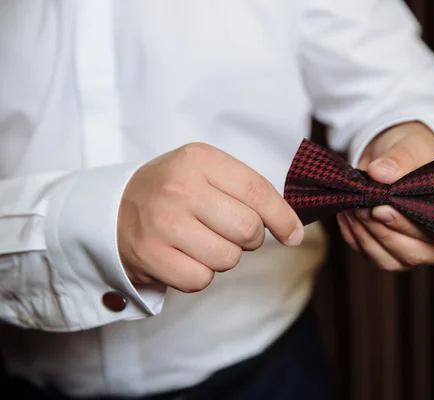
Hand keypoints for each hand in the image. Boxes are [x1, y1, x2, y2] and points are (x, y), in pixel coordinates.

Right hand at [117, 143, 303, 292]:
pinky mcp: (149, 256)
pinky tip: (183, 257)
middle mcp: (180, 188)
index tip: (293, 235)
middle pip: (248, 229)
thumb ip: (248, 192)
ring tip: (199, 241)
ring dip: (222, 256)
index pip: (258, 191)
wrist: (109, 209)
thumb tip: (293, 230)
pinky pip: (201, 280)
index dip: (283, 218)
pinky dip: (199, 275)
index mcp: (198, 159)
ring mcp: (162, 223)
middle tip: (226, 231)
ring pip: (228, 258)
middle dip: (248, 238)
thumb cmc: (170, 192)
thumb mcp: (205, 173)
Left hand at [337, 122, 433, 270]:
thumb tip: (380, 173)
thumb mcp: (412, 146)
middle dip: (384, 231)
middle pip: (415, 252)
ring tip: (351, 208)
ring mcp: (417, 252)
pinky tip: (346, 216)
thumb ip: (401, 159)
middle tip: (362, 207)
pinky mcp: (391, 255)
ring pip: (390, 260)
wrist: (396, 158)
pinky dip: (355, 237)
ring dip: (366, 235)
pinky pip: (371, 255)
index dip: (412, 225)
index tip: (383, 209)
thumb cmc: (416, 153)